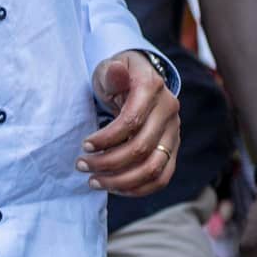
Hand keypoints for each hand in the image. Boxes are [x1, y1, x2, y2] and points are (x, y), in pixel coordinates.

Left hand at [85, 52, 182, 194]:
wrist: (138, 80)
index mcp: (152, 87)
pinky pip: (162, 178)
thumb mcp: (110, 68)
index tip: (84, 145)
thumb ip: (112, 73)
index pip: (132, 121)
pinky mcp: (173, 149)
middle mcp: (168, 110)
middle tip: (81, 165)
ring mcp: (174, 132)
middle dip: (107, 162)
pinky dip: (138, 188)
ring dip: (121, 181)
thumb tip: (116, 71)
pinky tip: (114, 187)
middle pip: (141, 148)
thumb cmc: (117, 77)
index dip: (106, 138)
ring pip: (153, 168)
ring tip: (94, 181)